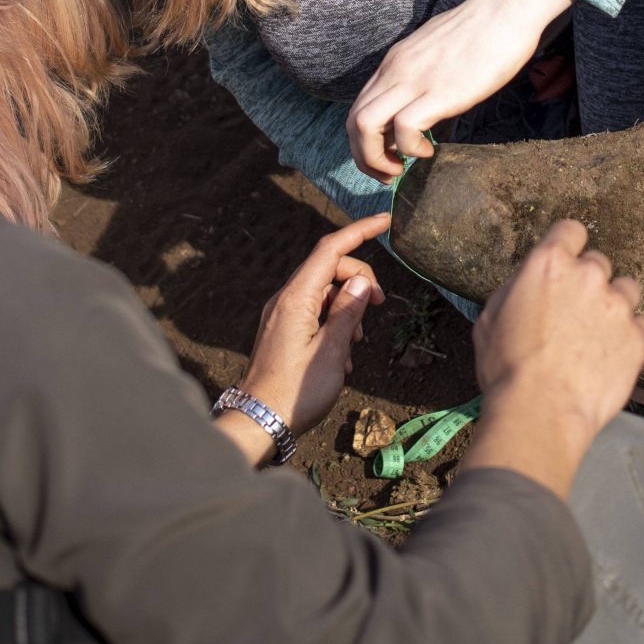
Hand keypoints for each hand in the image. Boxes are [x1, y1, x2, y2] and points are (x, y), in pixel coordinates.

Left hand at [217, 213, 389, 466]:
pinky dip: (333, 322)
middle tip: (381, 305)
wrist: (258, 422)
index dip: (359, 231)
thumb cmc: (295, 392)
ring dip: (348, 307)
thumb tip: (361, 280)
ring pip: (323, 292)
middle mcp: (284, 300)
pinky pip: (313, 312)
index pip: (330, 249)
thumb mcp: (332, 351)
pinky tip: (343, 356)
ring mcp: (280, 315)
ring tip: (358, 343)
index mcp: (295, 298)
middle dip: (359, 279)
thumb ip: (348, 312)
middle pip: (329, 268)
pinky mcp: (281, 331)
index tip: (385, 221)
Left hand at [347, 0, 573, 179]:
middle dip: (362, 157)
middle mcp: (395, 70)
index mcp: (394, 62)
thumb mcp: (436, 51)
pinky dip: (410, 149)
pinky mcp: (439, 92)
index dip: (363, 140)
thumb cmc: (482, 30)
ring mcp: (414, 80)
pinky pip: (403, 128)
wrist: (506, 8)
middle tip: (387, 173)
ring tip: (398, 169)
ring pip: (364, 126)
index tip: (385, 155)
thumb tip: (423, 102)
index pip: (358, 106)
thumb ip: (421, 75)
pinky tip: (428, 150)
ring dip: (374, 158)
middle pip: (353, 121)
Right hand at [461, 220, 643, 497]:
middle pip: (598, 263)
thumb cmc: (507, 368)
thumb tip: (528, 285)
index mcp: (549, 263)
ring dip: (615, 306)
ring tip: (599, 334)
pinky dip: (635, 335)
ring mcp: (618, 306)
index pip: (571, 230)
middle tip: (575, 313)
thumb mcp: (491, 319)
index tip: (566, 263)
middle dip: (588, 283)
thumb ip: (516, 290)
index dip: (568, 246)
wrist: (541, 411)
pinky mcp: (639, 337)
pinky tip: (617, 352)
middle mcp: (588, 275)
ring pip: (627, 290)